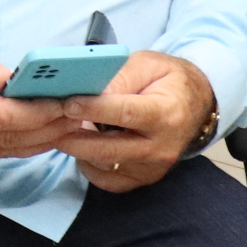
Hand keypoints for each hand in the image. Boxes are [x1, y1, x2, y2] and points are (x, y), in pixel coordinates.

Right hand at [0, 22, 82, 163]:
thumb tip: (4, 79)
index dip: (34, 112)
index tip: (64, 102)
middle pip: (8, 137)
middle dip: (48, 128)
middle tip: (81, 114)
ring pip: (7, 149)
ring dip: (43, 140)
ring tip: (73, 125)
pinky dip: (27, 145)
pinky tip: (49, 133)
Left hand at [58, 51, 213, 193]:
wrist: (196, 104)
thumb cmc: (167, 80)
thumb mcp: (147, 65)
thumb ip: (119, 77)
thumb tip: (89, 91)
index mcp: (166, 113)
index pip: (125, 113)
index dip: (93, 109)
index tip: (67, 103)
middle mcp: (162, 146)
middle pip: (109, 149)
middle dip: (74, 138)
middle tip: (49, 124)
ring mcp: (153, 167)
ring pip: (105, 165)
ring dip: (79, 149)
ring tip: (63, 131)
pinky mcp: (144, 179)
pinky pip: (109, 181)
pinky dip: (89, 167)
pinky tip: (82, 148)